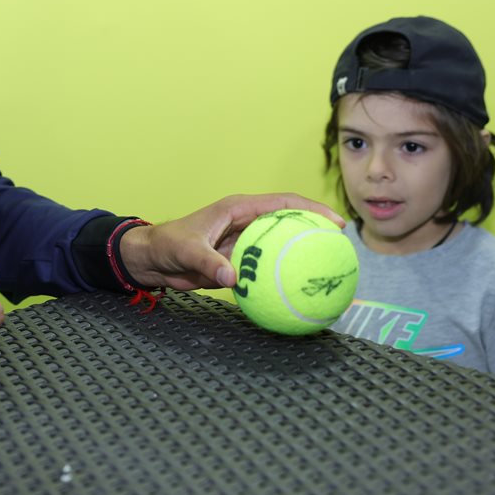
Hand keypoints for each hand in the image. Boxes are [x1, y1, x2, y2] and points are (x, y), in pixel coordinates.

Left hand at [118, 193, 343, 289]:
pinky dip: (283, 275)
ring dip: (303, 255)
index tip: (334, 223)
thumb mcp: (186, 249)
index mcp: (239, 209)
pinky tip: (297, 291)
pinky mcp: (240, 261)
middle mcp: (246, 222)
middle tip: (342, 248)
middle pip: (290, 222)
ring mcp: (245, 242)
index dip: (312, 209)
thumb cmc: (167, 244)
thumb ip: (208, 261)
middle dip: (317, 229)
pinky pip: (268, 267)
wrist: (151, 258)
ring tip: (329, 270)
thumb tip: (232, 278)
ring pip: (282, 246)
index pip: (284, 203)